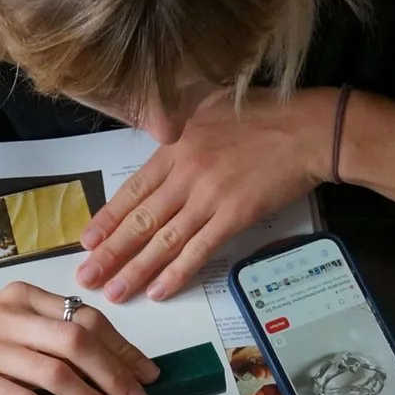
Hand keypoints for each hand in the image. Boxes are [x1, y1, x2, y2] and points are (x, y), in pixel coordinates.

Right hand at [0, 282, 159, 394]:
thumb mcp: (22, 346)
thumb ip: (61, 350)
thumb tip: (125, 374)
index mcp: (23, 299)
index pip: (86, 319)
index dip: (123, 349)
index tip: (147, 375)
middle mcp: (5, 316)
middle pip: (76, 341)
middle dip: (114, 375)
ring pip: (55, 373)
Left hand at [77, 88, 332, 302]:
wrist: (309, 129)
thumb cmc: (264, 113)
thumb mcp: (209, 102)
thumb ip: (178, 120)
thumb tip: (156, 129)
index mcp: (175, 146)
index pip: (132, 190)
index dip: (107, 219)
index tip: (86, 241)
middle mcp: (185, 174)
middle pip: (140, 220)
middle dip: (110, 253)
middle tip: (86, 278)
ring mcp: (209, 197)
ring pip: (163, 240)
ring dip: (136, 270)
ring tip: (114, 293)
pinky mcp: (234, 216)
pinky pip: (198, 250)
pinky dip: (177, 273)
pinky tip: (158, 291)